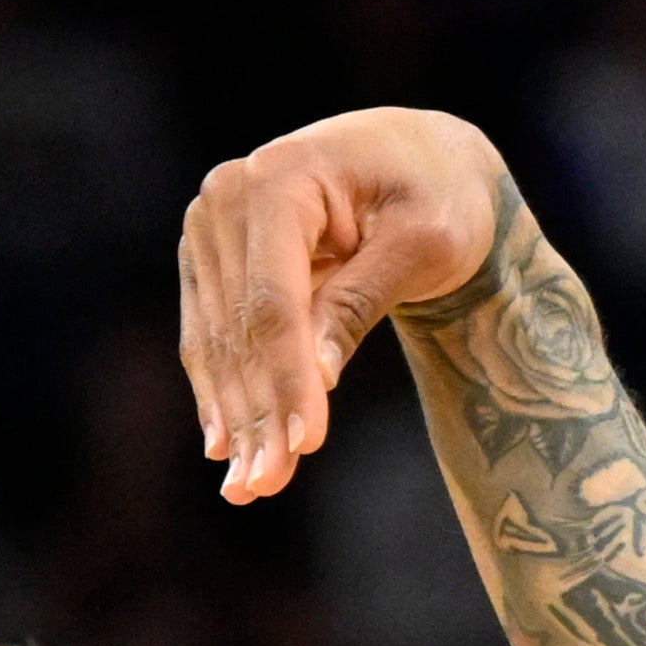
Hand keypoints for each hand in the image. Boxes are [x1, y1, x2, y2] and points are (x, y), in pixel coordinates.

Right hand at [177, 111, 514, 501]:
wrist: (418, 158)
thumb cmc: (436, 196)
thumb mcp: (423, 244)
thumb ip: (363, 301)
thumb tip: (315, 374)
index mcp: (280, 178)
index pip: (274, 301)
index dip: (287, 378)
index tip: (305, 444)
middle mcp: (226, 197)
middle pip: (240, 328)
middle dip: (258, 415)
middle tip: (269, 487)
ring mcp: (208, 227)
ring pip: (218, 341)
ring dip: (236, 418)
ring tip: (251, 487)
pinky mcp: (209, 258)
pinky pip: (213, 336)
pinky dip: (224, 393)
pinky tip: (229, 447)